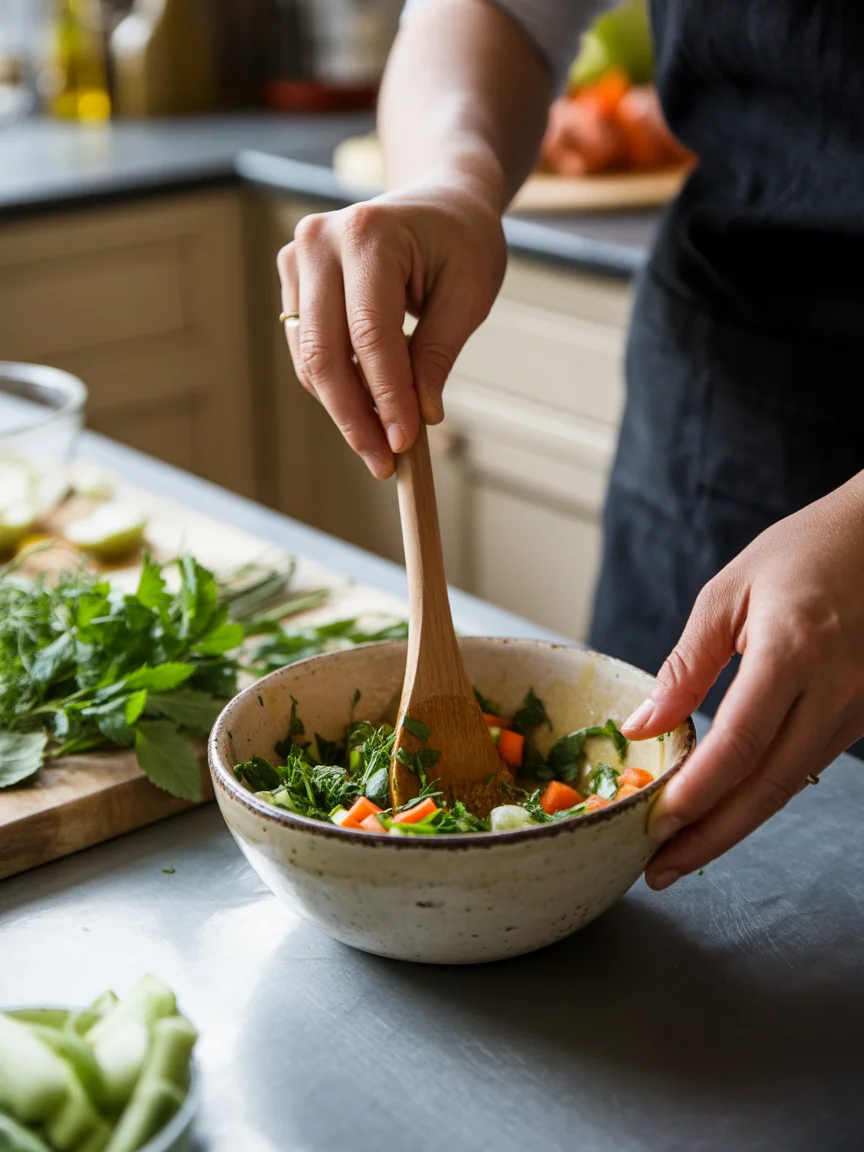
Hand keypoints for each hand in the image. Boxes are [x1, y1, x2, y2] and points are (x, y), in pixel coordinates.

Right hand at [276, 179, 506, 478]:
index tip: (403, 444)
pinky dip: (336, 388)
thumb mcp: (469, 292)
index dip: (385, 396)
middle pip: (325, 352)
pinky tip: (367, 412)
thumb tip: (422, 416)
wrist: (439, 201)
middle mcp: (320, 242)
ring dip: (344, 410)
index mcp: (369, 234)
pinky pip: (308, 350)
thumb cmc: (461, 241)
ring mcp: (298, 258)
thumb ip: (439, 352)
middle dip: (355, 417)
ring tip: (380, 446)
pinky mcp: (293, 281)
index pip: (370, 334)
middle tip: (384, 464)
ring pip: (310, 359)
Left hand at [620, 472, 863, 889]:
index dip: (696, 793)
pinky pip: (809, 766)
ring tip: (682, 850)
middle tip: (661, 869)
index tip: (654, 824)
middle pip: (769, 787)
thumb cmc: (804, 553)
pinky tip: (727, 808)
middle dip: (711, 836)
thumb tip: (642, 726)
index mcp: (794, 650)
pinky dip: (764, 794)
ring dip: (736, 824)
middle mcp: (836, 689)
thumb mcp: (728, 593)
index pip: (739, 744)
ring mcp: (859, 708)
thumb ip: (686, 665)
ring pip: (791, 786)